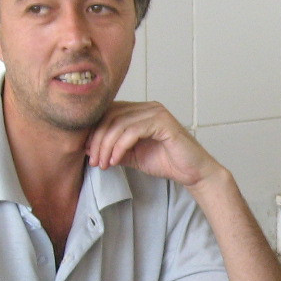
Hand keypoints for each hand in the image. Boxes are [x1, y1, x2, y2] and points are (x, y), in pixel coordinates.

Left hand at [85, 101, 222, 189]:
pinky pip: (133, 131)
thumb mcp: (132, 155)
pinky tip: (116, 160)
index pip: (108, 113)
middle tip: (93, 161)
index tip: (88, 153)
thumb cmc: (166, 162)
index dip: (93, 132)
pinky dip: (120, 146)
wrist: (192, 172)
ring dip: (106, 145)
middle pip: (110, 116)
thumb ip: (114, 148)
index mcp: (140, 111)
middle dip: (97, 140)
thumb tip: (88, 148)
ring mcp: (156, 113)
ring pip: (119, 123)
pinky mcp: (163, 123)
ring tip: (104, 163)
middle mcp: (147, 107)